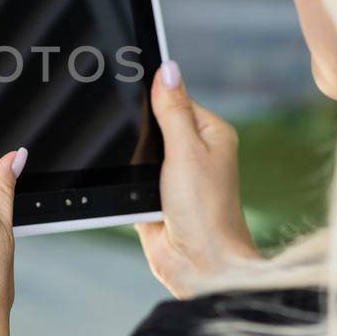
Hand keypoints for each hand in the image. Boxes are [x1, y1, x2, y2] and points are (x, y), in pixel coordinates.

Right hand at [135, 59, 260, 297]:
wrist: (200, 265)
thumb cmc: (206, 211)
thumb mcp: (186, 151)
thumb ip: (173, 110)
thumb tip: (167, 69)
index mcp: (210, 133)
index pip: (175, 97)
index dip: (153, 93)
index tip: (128, 83)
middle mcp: (194, 152)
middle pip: (152, 123)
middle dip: (138, 131)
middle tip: (138, 143)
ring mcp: (173, 175)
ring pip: (138, 150)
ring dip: (132, 161)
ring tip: (143, 177)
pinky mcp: (154, 197)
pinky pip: (130, 177)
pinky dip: (126, 181)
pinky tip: (130, 190)